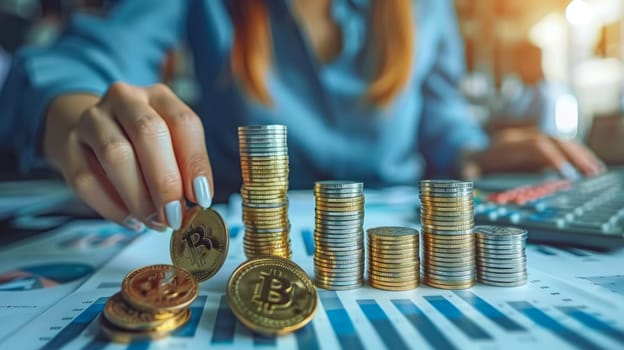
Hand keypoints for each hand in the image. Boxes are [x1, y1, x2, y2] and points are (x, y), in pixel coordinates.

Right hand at [43, 83, 213, 230]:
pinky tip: (131, 220)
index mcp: (159, 96)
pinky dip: (112, 206)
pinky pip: (87, 179)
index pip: (183, 123)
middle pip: (149, 133)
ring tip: (155, 221)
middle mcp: (125, 99)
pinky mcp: (68, 145)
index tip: (201, 197)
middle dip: (165, 180)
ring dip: (139, 196)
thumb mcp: (170, 143)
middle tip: (175, 215)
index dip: (195, 162)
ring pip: (116, 154)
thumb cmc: (142, 144)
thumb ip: (184, 168)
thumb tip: (195, 203)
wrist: (90, 132)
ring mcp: (92, 119)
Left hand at [462, 128, 604, 178]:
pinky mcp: (535, 143)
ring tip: (595, 169)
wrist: (467, 152)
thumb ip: (469, 172)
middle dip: (573, 155)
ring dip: (579, 153)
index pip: (534, 145)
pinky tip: (588, 164)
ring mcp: (528, 137)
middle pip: (552, 139)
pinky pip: (559, 145)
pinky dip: (575, 154)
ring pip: (559, 140)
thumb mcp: (467, 169)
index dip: (551, 156)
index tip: (565, 173)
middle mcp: (519, 137)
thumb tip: (468, 175)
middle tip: (590, 172)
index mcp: (505, 144)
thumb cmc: (470, 165)